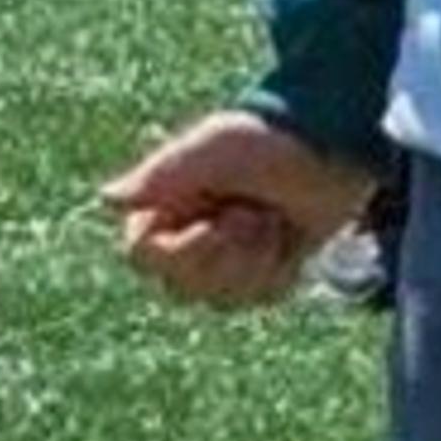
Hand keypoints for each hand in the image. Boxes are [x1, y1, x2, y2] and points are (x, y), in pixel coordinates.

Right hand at [100, 110, 380, 307]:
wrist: (334, 150)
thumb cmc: (270, 140)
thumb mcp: (213, 151)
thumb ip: (161, 176)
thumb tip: (106, 200)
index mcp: (166, 201)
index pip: (142, 255)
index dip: (178, 250)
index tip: (214, 222)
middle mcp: (189, 230)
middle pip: (182, 285)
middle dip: (225, 256)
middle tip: (254, 215)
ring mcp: (227, 255)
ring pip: (222, 298)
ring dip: (255, 262)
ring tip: (274, 221)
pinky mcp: (264, 271)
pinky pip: (259, 299)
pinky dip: (279, 274)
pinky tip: (290, 240)